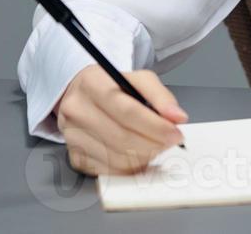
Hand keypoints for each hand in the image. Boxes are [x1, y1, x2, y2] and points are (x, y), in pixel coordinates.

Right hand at [55, 65, 188, 175]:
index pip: (127, 111)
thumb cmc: (112, 87)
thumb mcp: (138, 79)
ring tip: (157, 146)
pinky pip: (109, 170)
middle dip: (154, 143)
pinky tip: (140, 155)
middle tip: (171, 141)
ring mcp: (72, 136)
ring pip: (116, 158)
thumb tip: (177, 117)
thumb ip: (161, 96)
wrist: (82, 95)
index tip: (175, 132)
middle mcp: (77, 110)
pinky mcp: (75, 156)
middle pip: (122, 137)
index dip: (155, 126)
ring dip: (145, 157)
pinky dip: (130, 167)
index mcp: (92, 84)